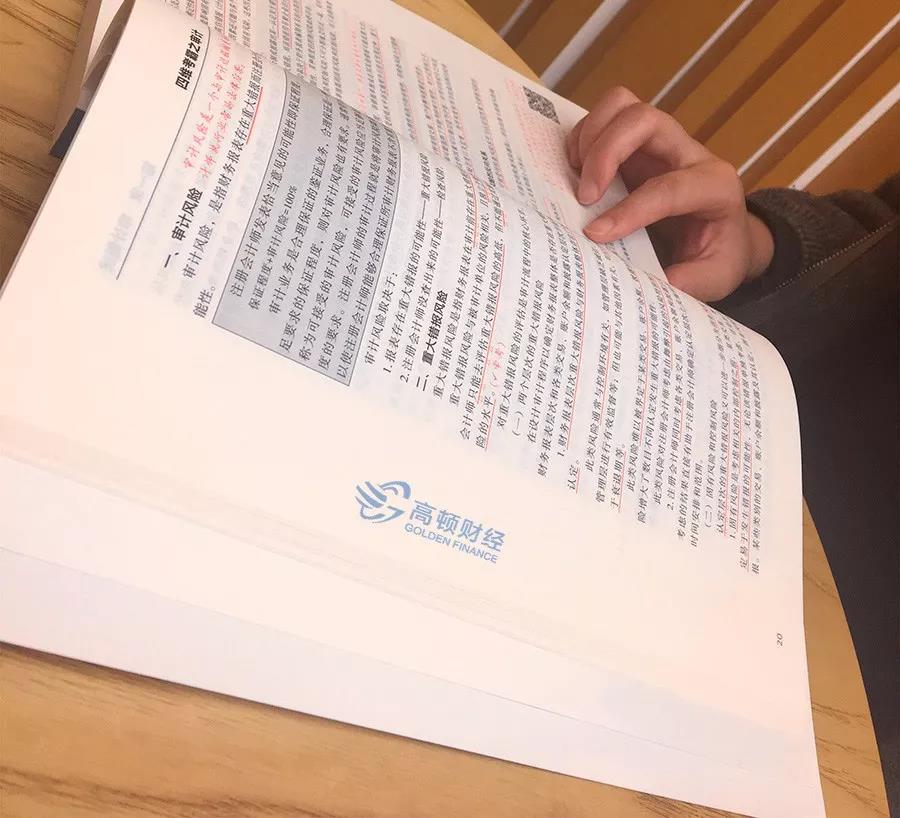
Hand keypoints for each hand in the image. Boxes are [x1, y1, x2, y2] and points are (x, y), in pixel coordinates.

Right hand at [567, 86, 773, 301]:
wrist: (725, 233)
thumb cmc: (720, 254)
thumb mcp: (716, 277)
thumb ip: (689, 282)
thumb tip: (651, 285)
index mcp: (714, 186)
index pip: (669, 187)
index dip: (630, 210)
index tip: (597, 235)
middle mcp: (687, 153)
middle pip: (643, 119)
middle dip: (605, 152)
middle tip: (584, 197)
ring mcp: (659, 144)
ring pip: (622, 106)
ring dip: (590, 136)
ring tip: (576, 178)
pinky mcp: (635, 145)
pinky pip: (604, 119)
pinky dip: (582, 140)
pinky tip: (576, 174)